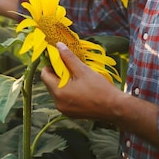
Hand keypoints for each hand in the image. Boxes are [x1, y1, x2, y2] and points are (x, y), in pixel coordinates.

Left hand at [42, 42, 158, 145]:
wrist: (115, 108)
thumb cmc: (99, 88)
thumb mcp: (83, 70)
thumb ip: (68, 57)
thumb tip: (58, 45)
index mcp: (58, 92)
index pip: (44, 75)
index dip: (50, 65)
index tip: (59, 59)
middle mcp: (58, 103)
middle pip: (50, 84)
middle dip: (57, 73)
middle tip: (70, 66)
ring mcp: (64, 110)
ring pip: (57, 91)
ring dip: (63, 82)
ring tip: (76, 76)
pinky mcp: (71, 113)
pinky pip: (64, 99)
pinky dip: (68, 91)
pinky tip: (80, 87)